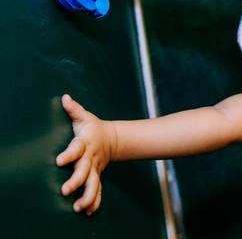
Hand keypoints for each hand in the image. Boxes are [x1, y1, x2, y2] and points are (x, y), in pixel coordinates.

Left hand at [56, 94, 114, 214]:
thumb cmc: (94, 128)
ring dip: (87, 196)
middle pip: (84, 171)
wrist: (114, 139)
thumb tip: (64, 97)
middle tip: (65, 190)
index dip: (68, 154)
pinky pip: (98, 190)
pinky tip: (88, 212)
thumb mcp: (85, 117)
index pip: (76, 148)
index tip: (59, 160)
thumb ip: (74, 110)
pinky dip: (95, 201)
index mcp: (85, 143)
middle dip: (76, 181)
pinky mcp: (97, 176)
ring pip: (93, 184)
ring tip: (78, 207)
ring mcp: (95, 168)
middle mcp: (90, 158)